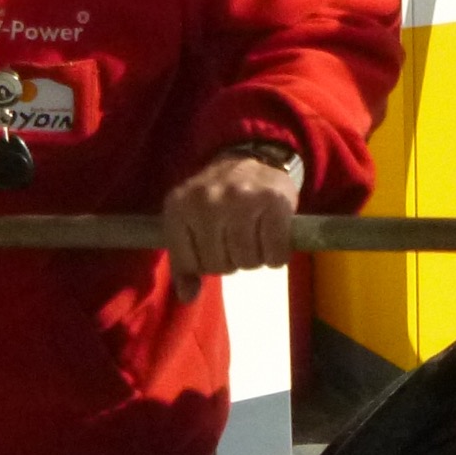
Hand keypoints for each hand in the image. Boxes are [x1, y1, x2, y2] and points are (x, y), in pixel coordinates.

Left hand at [161, 149, 300, 302]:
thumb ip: (185, 260)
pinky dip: (277, 255)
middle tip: (238, 237)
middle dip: (232, 260)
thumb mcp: (190, 222)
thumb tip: (187, 296)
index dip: (206, 262)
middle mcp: (206, 200)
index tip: (214, 244)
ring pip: (247, 262)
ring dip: (255, 258)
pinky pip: (274, 254)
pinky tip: (272, 238)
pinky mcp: (273, 201)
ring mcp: (241, 199)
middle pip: (220, 266)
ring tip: (254, 235)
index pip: (191, 263)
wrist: (255, 158)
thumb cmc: (219, 198)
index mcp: (179, 206)